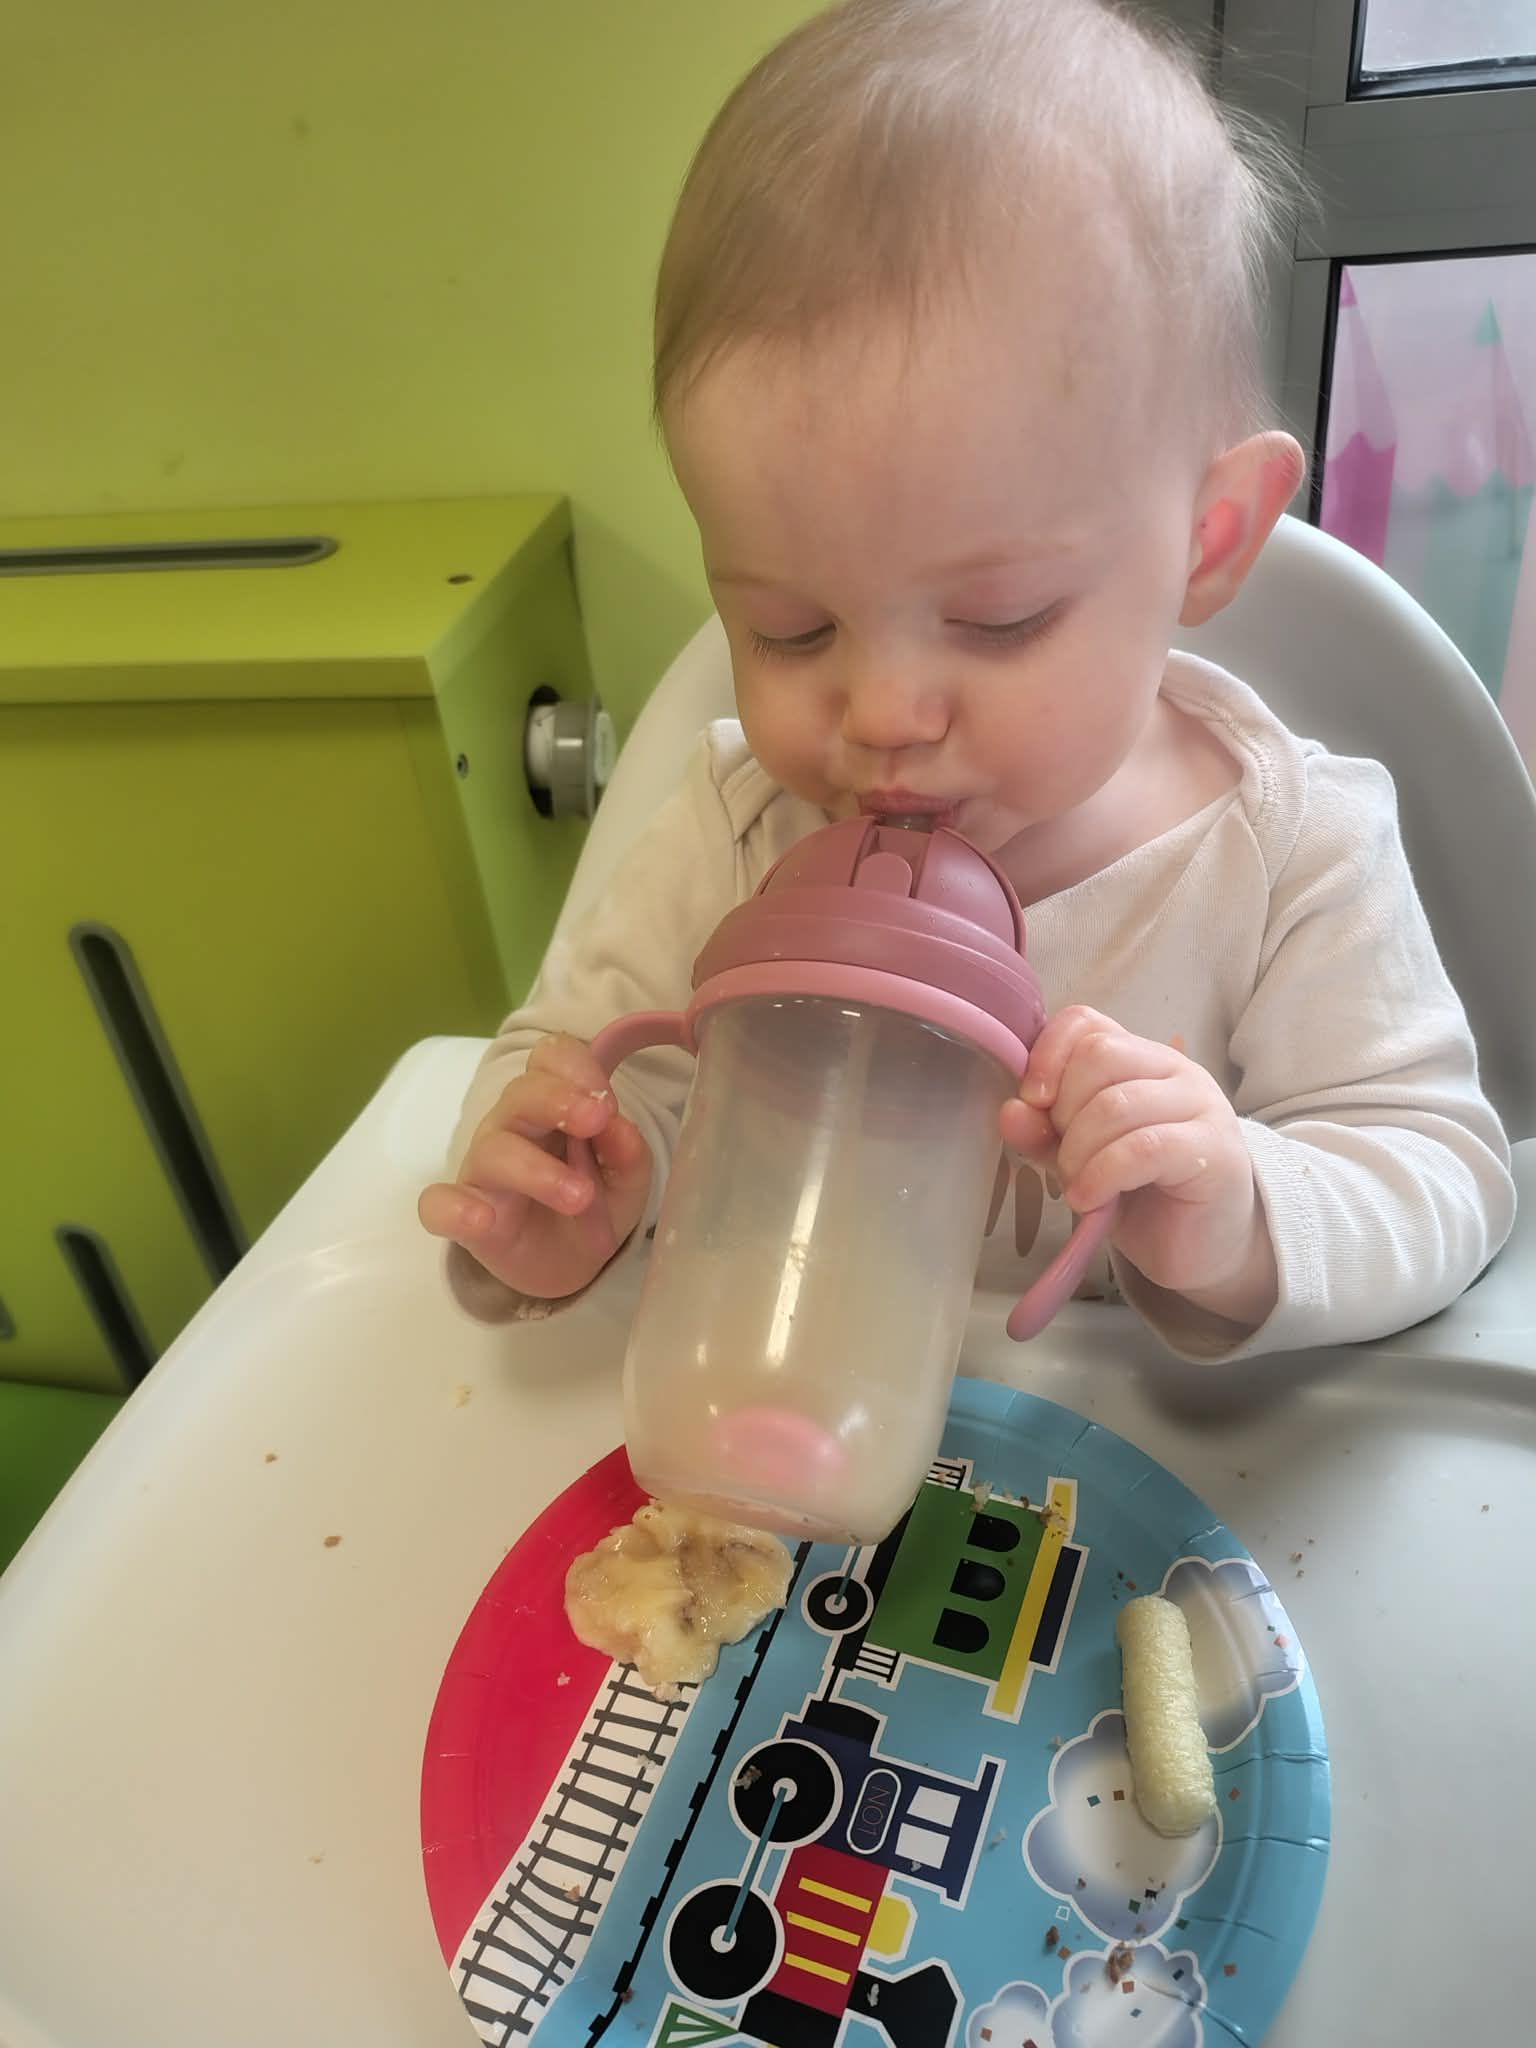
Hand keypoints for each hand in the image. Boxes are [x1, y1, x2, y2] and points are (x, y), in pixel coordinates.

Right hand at [417, 1034, 651, 1299]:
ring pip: (495, 1149)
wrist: (567, 1265)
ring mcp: (484, 1169)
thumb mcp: (626, 1181)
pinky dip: (454, 1208)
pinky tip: (480, 1219)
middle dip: (558, 1100)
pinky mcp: (462, 1215)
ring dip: (537, 1169)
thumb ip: (628, 1153)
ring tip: (579, 1196)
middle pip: (521, 1094)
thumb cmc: (592, 1204)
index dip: (577, 1068)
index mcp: (552, 1105)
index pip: (550, 1059)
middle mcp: (513, 1126)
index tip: (606, 1103)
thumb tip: (620, 1127)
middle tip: (596, 1120)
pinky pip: (439, 1204)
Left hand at [1000, 1007, 1276, 1327]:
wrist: (1203, 1248)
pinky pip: (1143, 1147)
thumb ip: (1045, 1131)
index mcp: (1140, 1059)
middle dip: (1064, 1110)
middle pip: (1099, 1055)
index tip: (1032, 1100)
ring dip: (1079, 1152)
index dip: (1047, 1054)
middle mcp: (1175, 1070)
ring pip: (1117, 1104)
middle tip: (1064, 1157)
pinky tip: (1091, 1200)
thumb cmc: (1141, 1194)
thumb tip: (1010, 1112)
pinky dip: (1102, 1176)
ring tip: (1078, 1186)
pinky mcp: (1212, 1150)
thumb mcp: (1080, 1158)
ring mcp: (1200, 1105)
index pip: (1086, 1021)